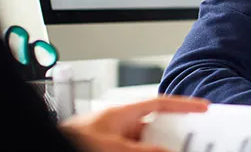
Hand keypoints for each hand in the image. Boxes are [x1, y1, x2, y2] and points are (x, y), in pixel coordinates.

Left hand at [60, 95, 209, 151]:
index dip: (183, 104)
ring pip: (147, 143)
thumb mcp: (113, 146)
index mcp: (123, 113)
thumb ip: (142, 149)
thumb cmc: (72, 140)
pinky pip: (138, 150)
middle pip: (156, 127)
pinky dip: (148, 151)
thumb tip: (168, 151)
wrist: (48, 143)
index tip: (203, 107)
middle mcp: (121, 125)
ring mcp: (117, 139)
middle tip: (191, 142)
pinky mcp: (112, 149)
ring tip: (177, 148)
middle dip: (173, 135)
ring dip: (160, 147)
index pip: (160, 103)